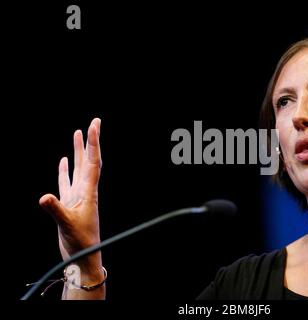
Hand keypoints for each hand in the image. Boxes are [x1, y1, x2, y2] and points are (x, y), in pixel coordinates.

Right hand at [39, 118, 101, 261]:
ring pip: (78, 168)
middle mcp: (85, 190)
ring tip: (77, 135)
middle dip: (90, 141)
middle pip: (88, 160)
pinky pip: (67, 182)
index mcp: (89, 191)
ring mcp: (77, 196)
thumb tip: (44, 197)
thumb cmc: (81, 242)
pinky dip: (65, 171)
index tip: (95, 124)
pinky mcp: (69, 204)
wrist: (83, 257)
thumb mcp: (67, 224)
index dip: (94, 142)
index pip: (92, 161)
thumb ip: (56, 210)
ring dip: (78, 152)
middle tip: (93, 123)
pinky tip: (64, 162)